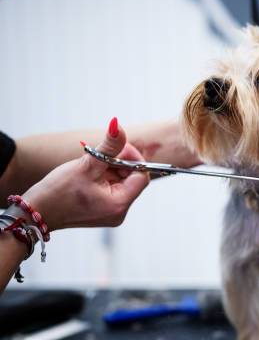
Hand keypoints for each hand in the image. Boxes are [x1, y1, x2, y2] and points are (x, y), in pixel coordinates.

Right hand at [22, 118, 149, 230]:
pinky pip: (110, 189)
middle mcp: (119, 212)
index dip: (133, 158)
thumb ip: (109, 146)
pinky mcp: (102, 211)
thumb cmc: (58, 192)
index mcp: (119, 204)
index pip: (141, 176)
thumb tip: (119, 126)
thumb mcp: (87, 165)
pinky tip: (87, 175)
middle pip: (132, 179)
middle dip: (119, 162)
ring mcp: (111, 213)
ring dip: (109, 169)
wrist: (35, 212)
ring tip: (90, 166)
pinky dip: (103, 177)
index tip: (117, 147)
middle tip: (101, 154)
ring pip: (120, 182)